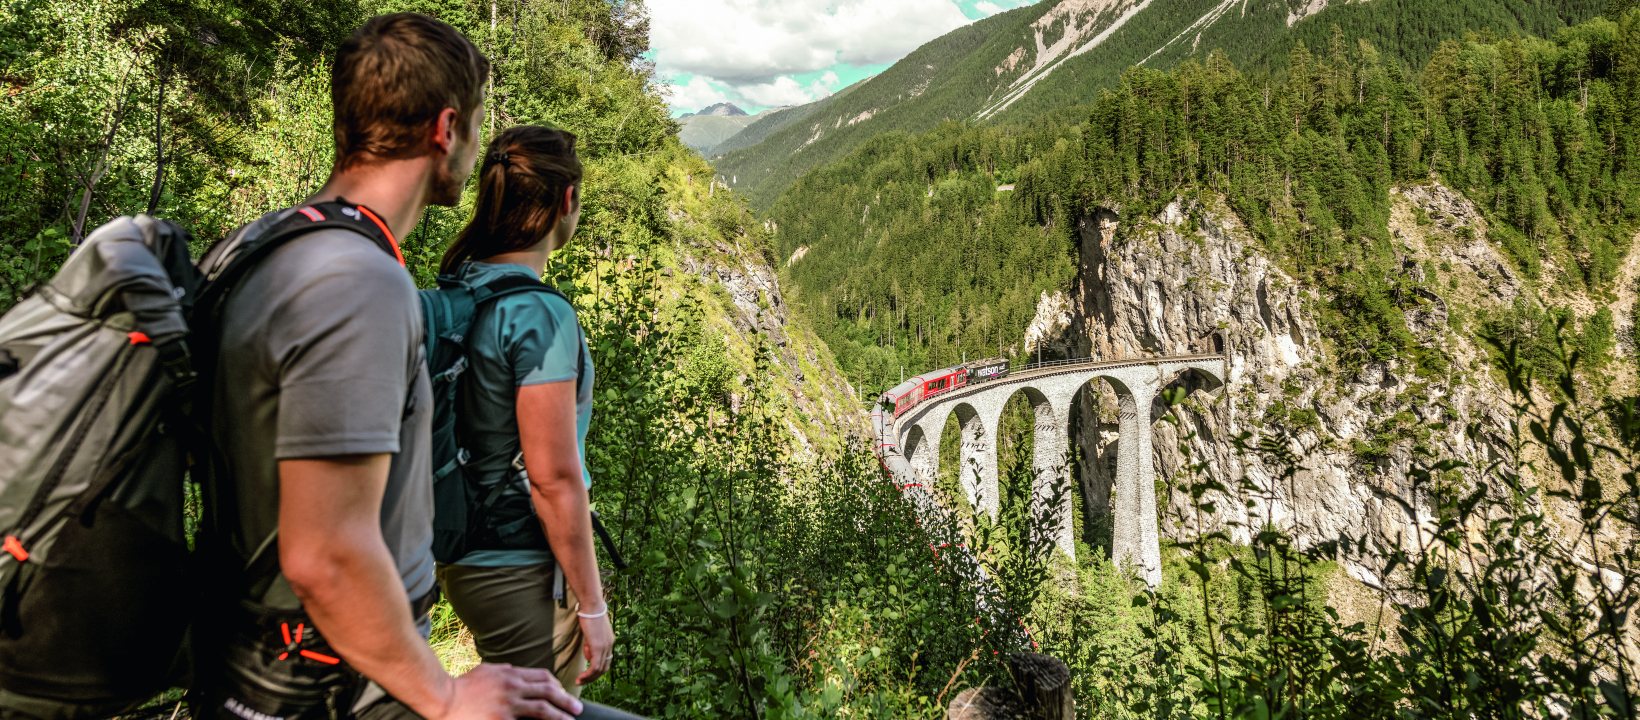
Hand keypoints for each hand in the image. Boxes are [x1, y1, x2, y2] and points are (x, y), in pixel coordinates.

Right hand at [443, 663, 583, 719]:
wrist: (444, 698)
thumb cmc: (463, 686)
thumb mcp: (487, 670)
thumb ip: (505, 671)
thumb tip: (518, 673)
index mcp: (510, 674)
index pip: (542, 677)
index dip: (556, 686)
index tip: (563, 693)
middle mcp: (512, 687)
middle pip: (547, 692)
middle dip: (565, 700)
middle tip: (577, 709)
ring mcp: (508, 704)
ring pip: (542, 709)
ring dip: (559, 716)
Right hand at [577, 610, 613, 685]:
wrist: (591, 605)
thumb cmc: (589, 614)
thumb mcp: (591, 631)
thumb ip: (591, 642)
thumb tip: (588, 653)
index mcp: (609, 641)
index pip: (606, 661)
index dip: (597, 670)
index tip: (586, 674)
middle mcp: (610, 645)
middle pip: (605, 668)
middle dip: (593, 678)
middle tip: (582, 681)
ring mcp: (605, 647)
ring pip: (600, 670)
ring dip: (589, 679)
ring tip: (579, 681)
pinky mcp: (598, 647)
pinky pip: (595, 667)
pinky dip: (588, 675)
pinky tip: (581, 678)